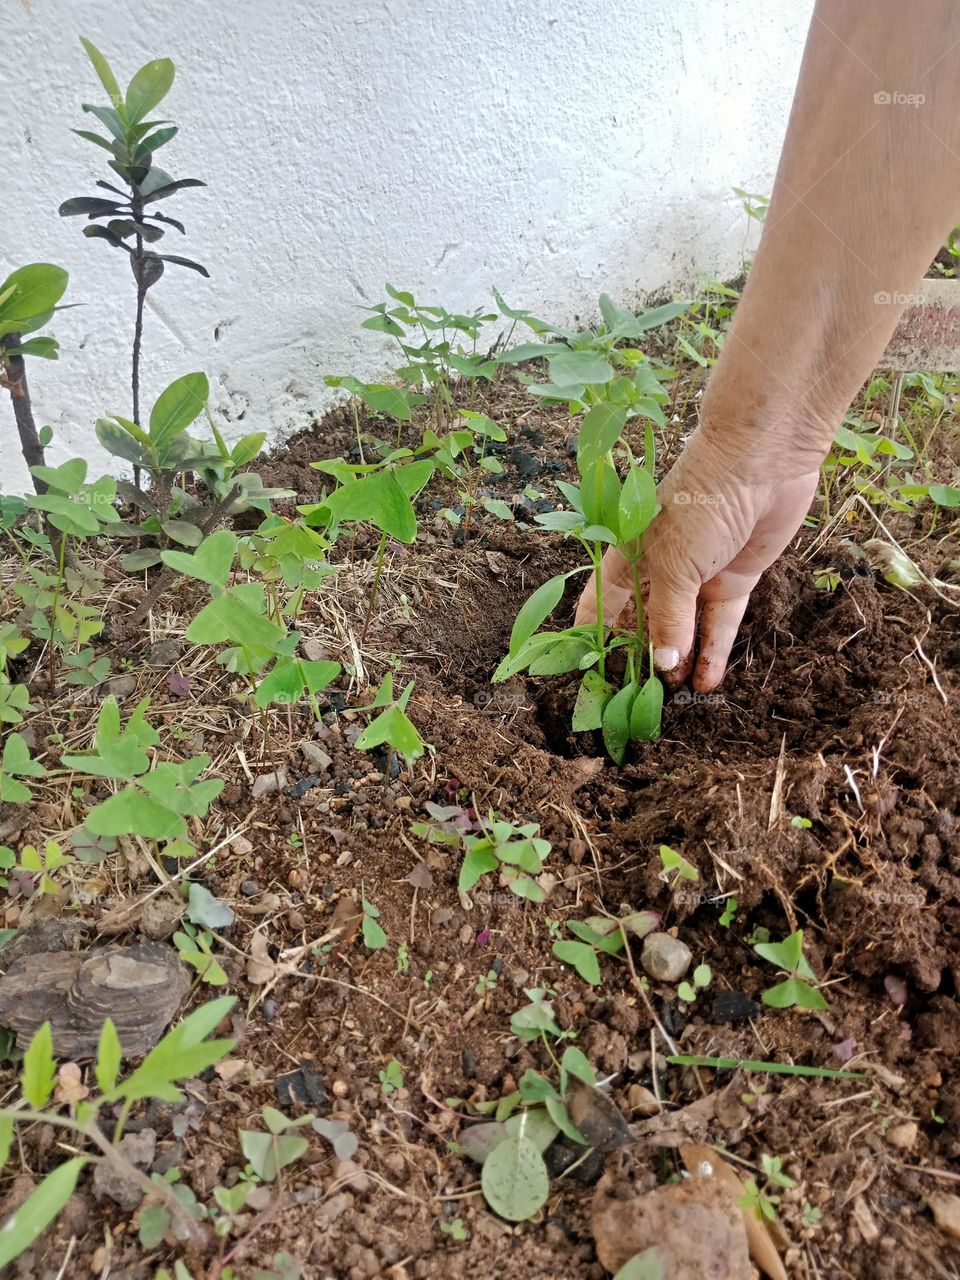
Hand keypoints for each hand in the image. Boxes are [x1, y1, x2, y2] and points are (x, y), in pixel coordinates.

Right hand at [573, 429, 819, 691]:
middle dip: (642, 658)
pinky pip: (719, 623)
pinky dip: (714, 651)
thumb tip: (661, 665)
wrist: (763, 460)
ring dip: (680, 661)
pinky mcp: (733, 578)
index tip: (590, 674)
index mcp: (627, 555)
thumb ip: (667, 619)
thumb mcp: (675, 565)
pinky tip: (707, 682)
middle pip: (643, 622)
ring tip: (675, 699)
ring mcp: (697, 574)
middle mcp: (658, 568)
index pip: (601, 603)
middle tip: (639, 699)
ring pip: (684, 628)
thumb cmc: (701, 502)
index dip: (593, 637)